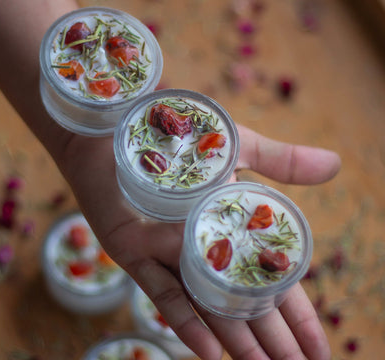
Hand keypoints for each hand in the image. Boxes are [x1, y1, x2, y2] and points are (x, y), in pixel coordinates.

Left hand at [58, 123, 339, 359]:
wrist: (123, 123)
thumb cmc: (183, 137)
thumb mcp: (240, 149)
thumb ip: (283, 163)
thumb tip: (336, 165)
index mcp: (228, 227)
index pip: (269, 279)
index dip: (295, 314)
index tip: (318, 350)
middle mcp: (201, 246)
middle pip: (242, 300)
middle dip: (271, 337)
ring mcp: (167, 252)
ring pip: (206, 303)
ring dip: (234, 338)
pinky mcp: (134, 249)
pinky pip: (161, 288)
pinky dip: (184, 317)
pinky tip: (210, 351)